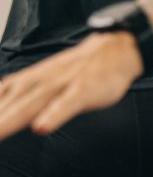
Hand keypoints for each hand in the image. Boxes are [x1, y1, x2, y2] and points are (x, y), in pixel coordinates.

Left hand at [0, 34, 143, 139]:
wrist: (116, 48)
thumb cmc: (76, 71)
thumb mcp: (38, 82)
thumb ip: (13, 100)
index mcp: (24, 83)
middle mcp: (36, 83)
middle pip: (3, 106)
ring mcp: (61, 85)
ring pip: (30, 104)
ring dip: (8, 120)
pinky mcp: (84, 89)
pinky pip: (68, 103)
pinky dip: (55, 114)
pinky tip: (42, 128)